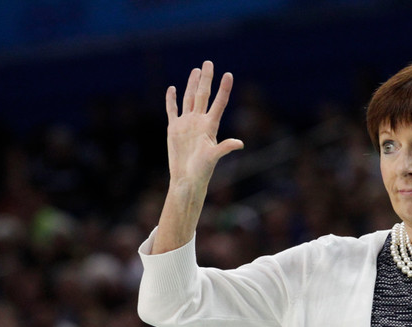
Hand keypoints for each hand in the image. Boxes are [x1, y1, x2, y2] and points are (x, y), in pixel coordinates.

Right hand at [165, 60, 243, 193]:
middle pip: (203, 95)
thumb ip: (225, 147)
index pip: (218, 102)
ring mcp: (186, 124)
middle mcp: (199, 121)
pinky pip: (173, 110)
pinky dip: (172, 100)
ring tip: (196, 70)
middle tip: (209, 62)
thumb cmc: (202, 170)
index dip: (224, 89)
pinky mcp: (174, 128)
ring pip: (189, 99)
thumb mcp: (214, 157)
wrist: (186, 178)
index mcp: (210, 126)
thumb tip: (239, 143)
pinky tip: (173, 89)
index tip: (229, 74)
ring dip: (192, 84)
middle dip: (206, 79)